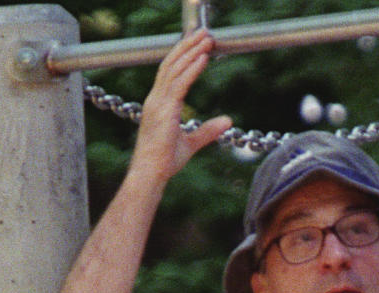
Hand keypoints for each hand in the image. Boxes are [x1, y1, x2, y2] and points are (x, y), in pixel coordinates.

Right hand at [130, 29, 231, 185]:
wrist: (150, 173)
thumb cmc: (164, 162)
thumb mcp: (191, 143)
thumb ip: (208, 130)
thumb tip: (228, 121)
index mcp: (158, 104)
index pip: (170, 72)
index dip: (183, 56)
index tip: (197, 44)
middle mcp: (156, 99)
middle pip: (171, 64)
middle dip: (188, 46)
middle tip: (205, 33)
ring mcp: (158, 103)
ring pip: (175, 69)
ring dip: (192, 51)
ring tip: (207, 39)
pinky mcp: (164, 110)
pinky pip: (180, 84)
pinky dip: (192, 69)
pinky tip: (204, 58)